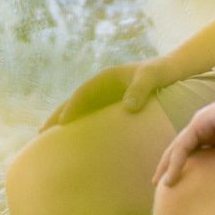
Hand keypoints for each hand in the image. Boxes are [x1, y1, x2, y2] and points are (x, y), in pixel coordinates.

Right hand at [40, 56, 195, 132]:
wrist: (172, 71)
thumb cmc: (161, 73)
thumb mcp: (151, 78)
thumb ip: (140, 90)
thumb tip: (128, 108)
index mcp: (106, 78)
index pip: (83, 93)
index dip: (71, 108)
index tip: (62, 123)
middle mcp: (101, 87)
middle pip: (74, 103)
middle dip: (58, 117)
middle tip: (41, 133)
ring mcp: (104, 98)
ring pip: (80, 112)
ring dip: (66, 125)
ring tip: (50, 141)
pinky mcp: (111, 107)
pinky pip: (92, 118)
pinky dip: (81, 129)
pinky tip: (77, 143)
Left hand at [153, 76, 214, 205]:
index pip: (196, 156)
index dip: (187, 171)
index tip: (181, 190)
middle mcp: (206, 129)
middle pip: (182, 152)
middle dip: (170, 169)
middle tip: (162, 190)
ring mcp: (202, 124)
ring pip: (178, 149)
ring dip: (166, 166)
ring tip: (160, 186)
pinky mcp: (202, 121)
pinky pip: (183, 145)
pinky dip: (174, 161)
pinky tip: (169, 177)